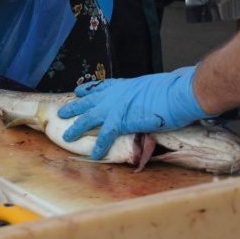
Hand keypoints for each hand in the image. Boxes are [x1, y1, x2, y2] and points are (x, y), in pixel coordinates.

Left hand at [57, 67, 210, 159]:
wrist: (177, 92)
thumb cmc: (172, 89)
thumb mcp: (151, 89)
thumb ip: (143, 97)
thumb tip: (146, 104)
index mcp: (124, 84)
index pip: (100, 87)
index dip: (88, 90)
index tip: (79, 91)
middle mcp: (115, 93)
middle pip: (88, 100)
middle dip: (74, 107)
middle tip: (62, 111)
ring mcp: (116, 106)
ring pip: (89, 117)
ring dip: (77, 127)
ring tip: (66, 135)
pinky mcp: (121, 120)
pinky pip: (105, 135)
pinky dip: (99, 146)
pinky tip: (93, 154)